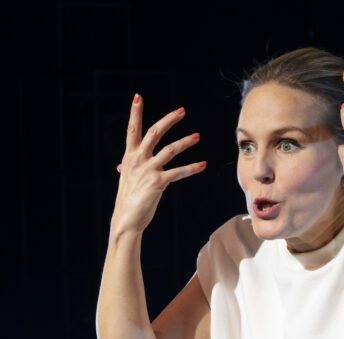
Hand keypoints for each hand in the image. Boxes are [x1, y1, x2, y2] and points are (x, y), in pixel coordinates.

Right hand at [111, 94, 205, 234]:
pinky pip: (179, 172)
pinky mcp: (158, 182)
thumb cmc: (129, 199)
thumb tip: (123, 165)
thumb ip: (129, 169)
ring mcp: (148, 170)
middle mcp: (138, 160)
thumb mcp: (127, 179)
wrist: (127, 219)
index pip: (132, 130)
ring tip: (197, 136)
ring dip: (185, 142)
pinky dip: (192, 168)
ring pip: (170, 150)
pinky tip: (203, 165)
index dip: (135, 112)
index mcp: (130, 156)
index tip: (138, 97)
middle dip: (168, 120)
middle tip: (181, 111)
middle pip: (154, 133)